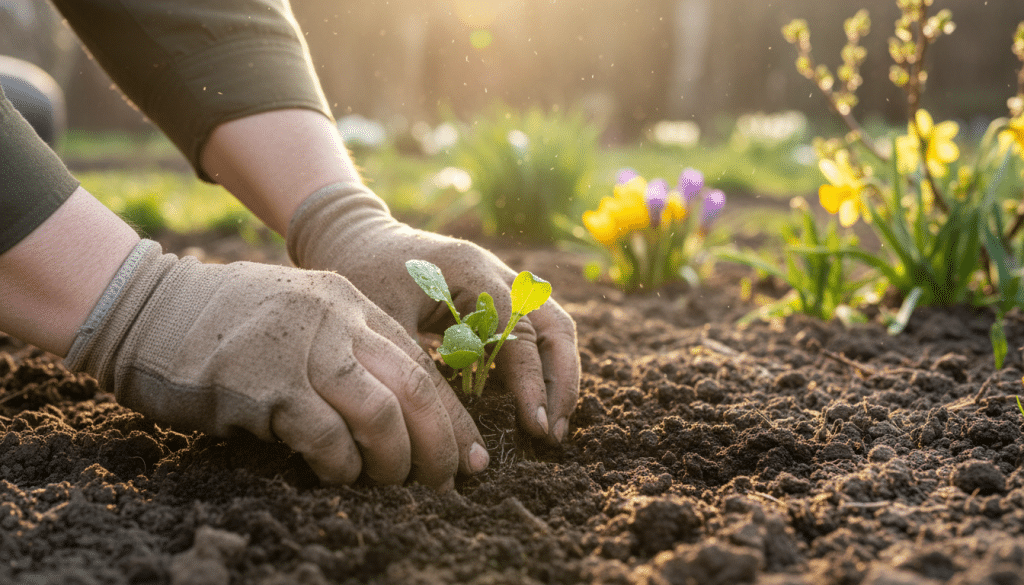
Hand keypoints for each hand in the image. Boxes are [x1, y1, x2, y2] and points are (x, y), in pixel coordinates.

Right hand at [65, 240, 486, 488]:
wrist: (148, 308)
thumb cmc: (227, 323)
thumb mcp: (300, 315)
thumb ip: (347, 349)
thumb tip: (397, 415)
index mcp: (350, 304)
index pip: (422, 364)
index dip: (453, 416)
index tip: (471, 456)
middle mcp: (336, 321)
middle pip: (416, 388)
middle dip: (440, 444)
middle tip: (444, 481)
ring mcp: (302, 350)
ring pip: (381, 415)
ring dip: (394, 460)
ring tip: (390, 482)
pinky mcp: (266, 385)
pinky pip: (326, 437)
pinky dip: (342, 466)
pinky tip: (338, 475)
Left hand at [287, 183, 580, 443]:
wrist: (352, 236)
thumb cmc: (362, 274)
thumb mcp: (384, 324)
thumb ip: (419, 370)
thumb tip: (450, 433)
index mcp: (472, 270)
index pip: (520, 330)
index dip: (531, 382)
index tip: (535, 426)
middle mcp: (497, 272)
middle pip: (554, 326)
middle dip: (559, 383)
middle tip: (552, 435)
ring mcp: (501, 283)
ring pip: (551, 329)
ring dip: (556, 378)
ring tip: (549, 428)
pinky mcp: (493, 300)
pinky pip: (532, 333)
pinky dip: (538, 368)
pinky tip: (530, 406)